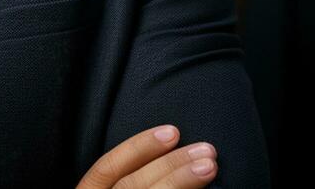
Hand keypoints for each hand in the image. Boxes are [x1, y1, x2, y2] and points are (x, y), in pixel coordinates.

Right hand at [76, 125, 217, 188]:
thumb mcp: (106, 188)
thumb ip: (123, 176)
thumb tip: (162, 151)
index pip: (105, 169)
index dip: (138, 147)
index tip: (172, 131)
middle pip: (131, 186)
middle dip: (169, 166)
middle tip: (205, 150)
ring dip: (180, 182)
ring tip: (209, 166)